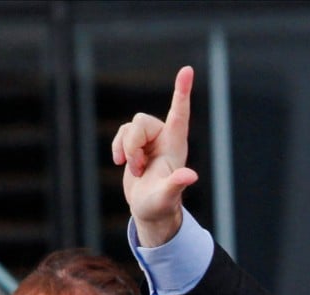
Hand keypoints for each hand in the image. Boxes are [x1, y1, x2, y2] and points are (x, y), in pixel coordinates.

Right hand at [111, 65, 199, 246]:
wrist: (149, 210)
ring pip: (130, 128)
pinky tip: (123, 164)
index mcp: (176, 146)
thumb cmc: (161, 205)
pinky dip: (118, 149)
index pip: (180, 114)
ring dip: (126, 149)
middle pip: (140, 122)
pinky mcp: (136, 144)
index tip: (187, 69)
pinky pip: (121, 134)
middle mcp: (164, 138)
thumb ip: (176, 185)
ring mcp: (150, 140)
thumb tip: (191, 176)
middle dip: (132, 145)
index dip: (182, 92)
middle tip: (137, 168)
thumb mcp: (166, 196)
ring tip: (134, 170)